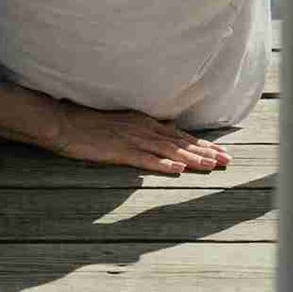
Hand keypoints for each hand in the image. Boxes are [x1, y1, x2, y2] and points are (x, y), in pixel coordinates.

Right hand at [47, 101, 231, 175]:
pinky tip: (176, 170)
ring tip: (210, 166)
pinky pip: (145, 159)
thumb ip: (144, 128)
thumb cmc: (91, 124)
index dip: (202, 144)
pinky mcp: (120, 151)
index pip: (180, 136)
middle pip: (180, 143)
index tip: (221, 152)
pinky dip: (162, 164)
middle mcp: (144, 129)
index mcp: (145, 122)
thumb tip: (166, 129)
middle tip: (227, 161)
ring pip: (168, 151)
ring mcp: (132, 139)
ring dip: (191, 159)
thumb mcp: (123, 121)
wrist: (65, 123)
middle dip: (205, 152)